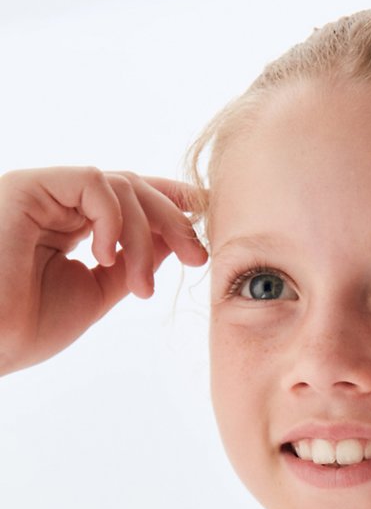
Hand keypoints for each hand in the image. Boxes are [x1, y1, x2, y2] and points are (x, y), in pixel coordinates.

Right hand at [0, 166, 208, 375]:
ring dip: (145, 236)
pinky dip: (113, 218)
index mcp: (68, 225)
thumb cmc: (26, 326)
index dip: (170, 200)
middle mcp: (55, 203)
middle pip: (132, 187)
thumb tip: (176, 240)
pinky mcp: (27, 187)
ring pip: (119, 185)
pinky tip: (107, 256)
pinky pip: (91, 181)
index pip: (126, 198)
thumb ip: (133, 263)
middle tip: (199, 258)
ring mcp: (41, 193)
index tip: (206, 212)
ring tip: (139, 285)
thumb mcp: (96, 293)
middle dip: (174, 220)